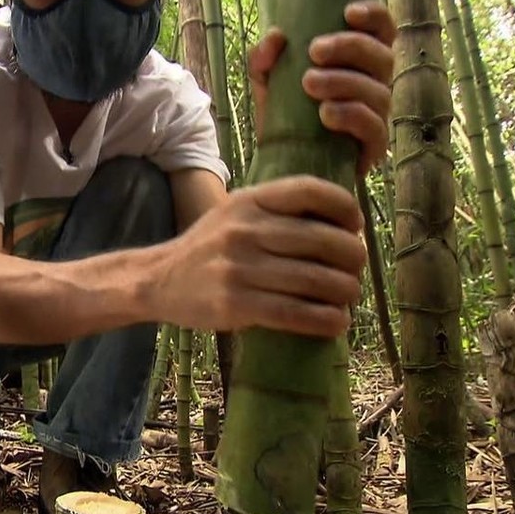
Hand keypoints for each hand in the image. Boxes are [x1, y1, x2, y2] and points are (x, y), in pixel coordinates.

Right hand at [151, 176, 366, 336]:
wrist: (158, 280)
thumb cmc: (209, 248)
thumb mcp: (235, 213)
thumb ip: (276, 211)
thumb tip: (340, 224)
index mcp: (249, 201)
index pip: (309, 191)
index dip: (344, 206)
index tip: (356, 224)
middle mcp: (245, 230)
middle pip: (323, 240)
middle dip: (353, 258)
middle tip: (356, 270)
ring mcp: (239, 268)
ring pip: (315, 280)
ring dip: (345, 292)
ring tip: (349, 297)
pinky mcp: (235, 304)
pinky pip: (295, 313)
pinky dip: (325, 320)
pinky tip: (336, 322)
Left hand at [249, 0, 396, 175]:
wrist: (281, 164)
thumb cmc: (285, 114)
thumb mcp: (268, 82)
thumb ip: (264, 58)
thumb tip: (275, 37)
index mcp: (359, 61)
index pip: (382, 31)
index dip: (375, 16)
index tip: (348, 12)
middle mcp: (375, 85)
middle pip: (382, 57)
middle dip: (350, 47)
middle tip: (315, 50)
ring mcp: (377, 117)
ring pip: (378, 92)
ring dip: (344, 82)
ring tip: (309, 83)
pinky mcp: (372, 147)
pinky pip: (374, 129)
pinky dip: (351, 116)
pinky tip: (325, 113)